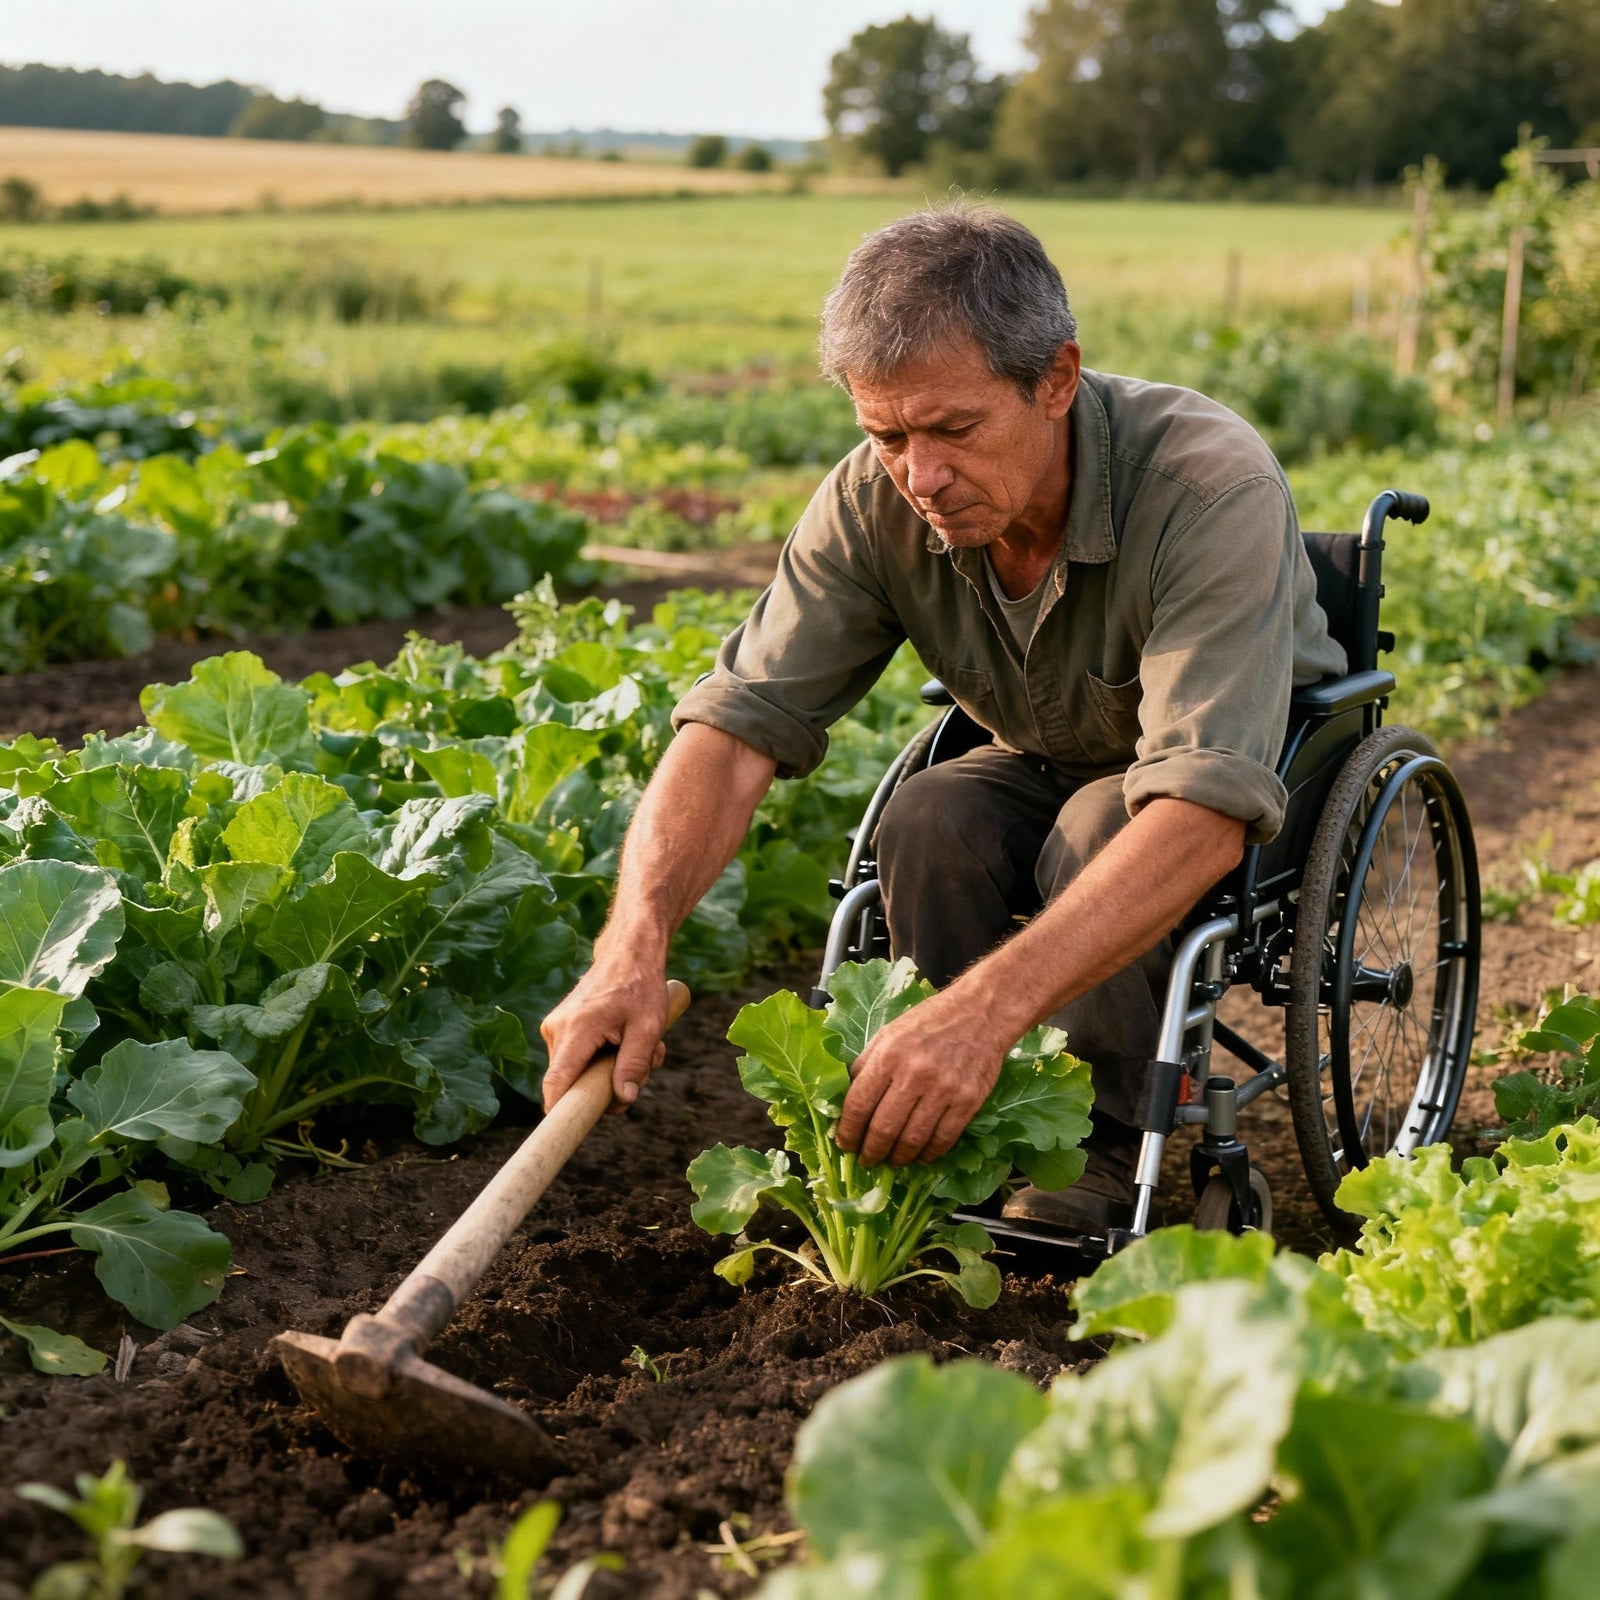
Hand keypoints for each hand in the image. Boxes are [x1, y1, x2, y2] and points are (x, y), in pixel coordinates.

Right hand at [540, 958, 669, 1114]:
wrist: (628, 954)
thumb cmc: (640, 987)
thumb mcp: (647, 1028)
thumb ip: (634, 1065)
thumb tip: (622, 1100)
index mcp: (576, 1030)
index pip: (557, 1081)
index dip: (561, 1110)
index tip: (569, 1129)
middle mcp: (556, 1030)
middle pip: (572, 1083)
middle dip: (608, 1085)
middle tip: (647, 1066)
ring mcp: (555, 1028)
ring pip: (578, 1073)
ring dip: (611, 1069)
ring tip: (640, 1045)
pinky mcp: (560, 1029)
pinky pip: (578, 1059)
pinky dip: (604, 1058)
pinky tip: (626, 1040)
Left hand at [834, 993, 1006, 1166]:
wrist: (980, 1012)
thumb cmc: (930, 1021)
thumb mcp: (888, 1033)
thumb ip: (867, 1064)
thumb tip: (847, 1100)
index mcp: (889, 1055)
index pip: (859, 1105)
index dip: (848, 1131)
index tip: (844, 1144)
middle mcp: (914, 1074)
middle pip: (884, 1129)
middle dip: (870, 1152)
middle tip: (866, 1160)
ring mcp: (943, 1089)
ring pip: (913, 1140)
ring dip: (898, 1158)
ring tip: (892, 1161)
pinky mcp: (967, 1101)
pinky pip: (943, 1139)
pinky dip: (928, 1154)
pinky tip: (920, 1156)